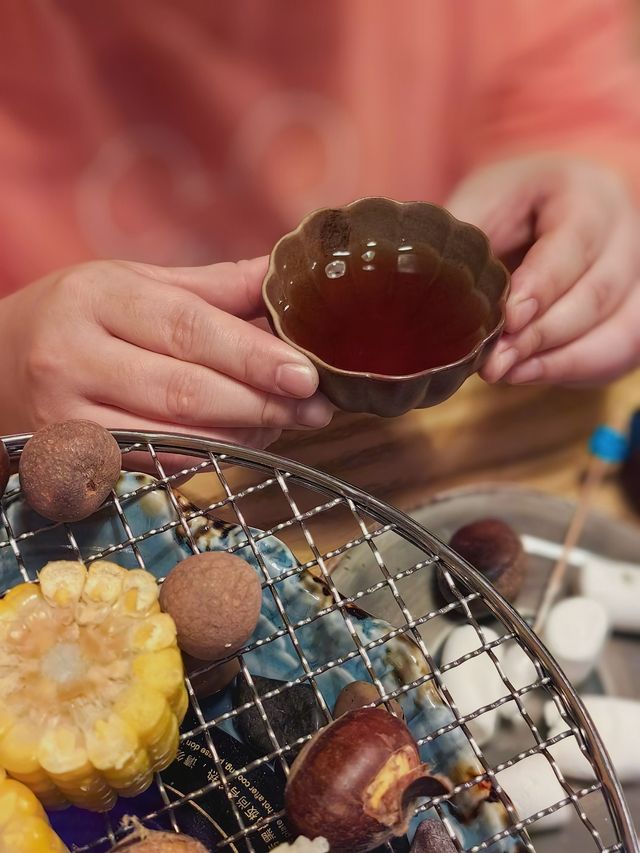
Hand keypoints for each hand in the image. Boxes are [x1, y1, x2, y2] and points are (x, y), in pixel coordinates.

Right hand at [0, 258, 332, 455]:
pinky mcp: (73, 459)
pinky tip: (240, 441)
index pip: (190, 329)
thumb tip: (283, 276)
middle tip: (316, 407)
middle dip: (262, 403)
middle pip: (187, 389)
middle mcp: (74, 355)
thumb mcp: (133, 284)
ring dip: (243, 434)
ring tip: (287, 422)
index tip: (308, 374)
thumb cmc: (76, 317)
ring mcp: (68, 417)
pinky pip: (157, 464)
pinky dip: (208, 456)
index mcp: (97, 298)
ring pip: (175, 435)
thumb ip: (212, 288)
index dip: (255, 356)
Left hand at [447, 155, 639, 384]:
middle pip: (599, 292)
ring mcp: (635, 275)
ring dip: (560, 360)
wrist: (540, 209)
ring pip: (620, 329)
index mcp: (585, 193)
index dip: (542, 286)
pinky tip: (527, 374)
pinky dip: (574, 370)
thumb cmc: (506, 206)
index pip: (575, 241)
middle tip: (494, 363)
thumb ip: (462, 244)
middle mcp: (624, 232)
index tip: (507, 319)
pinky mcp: (629, 312)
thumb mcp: (479, 205)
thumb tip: (420, 285)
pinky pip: (620, 352)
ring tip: (505, 374)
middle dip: (543, 334)